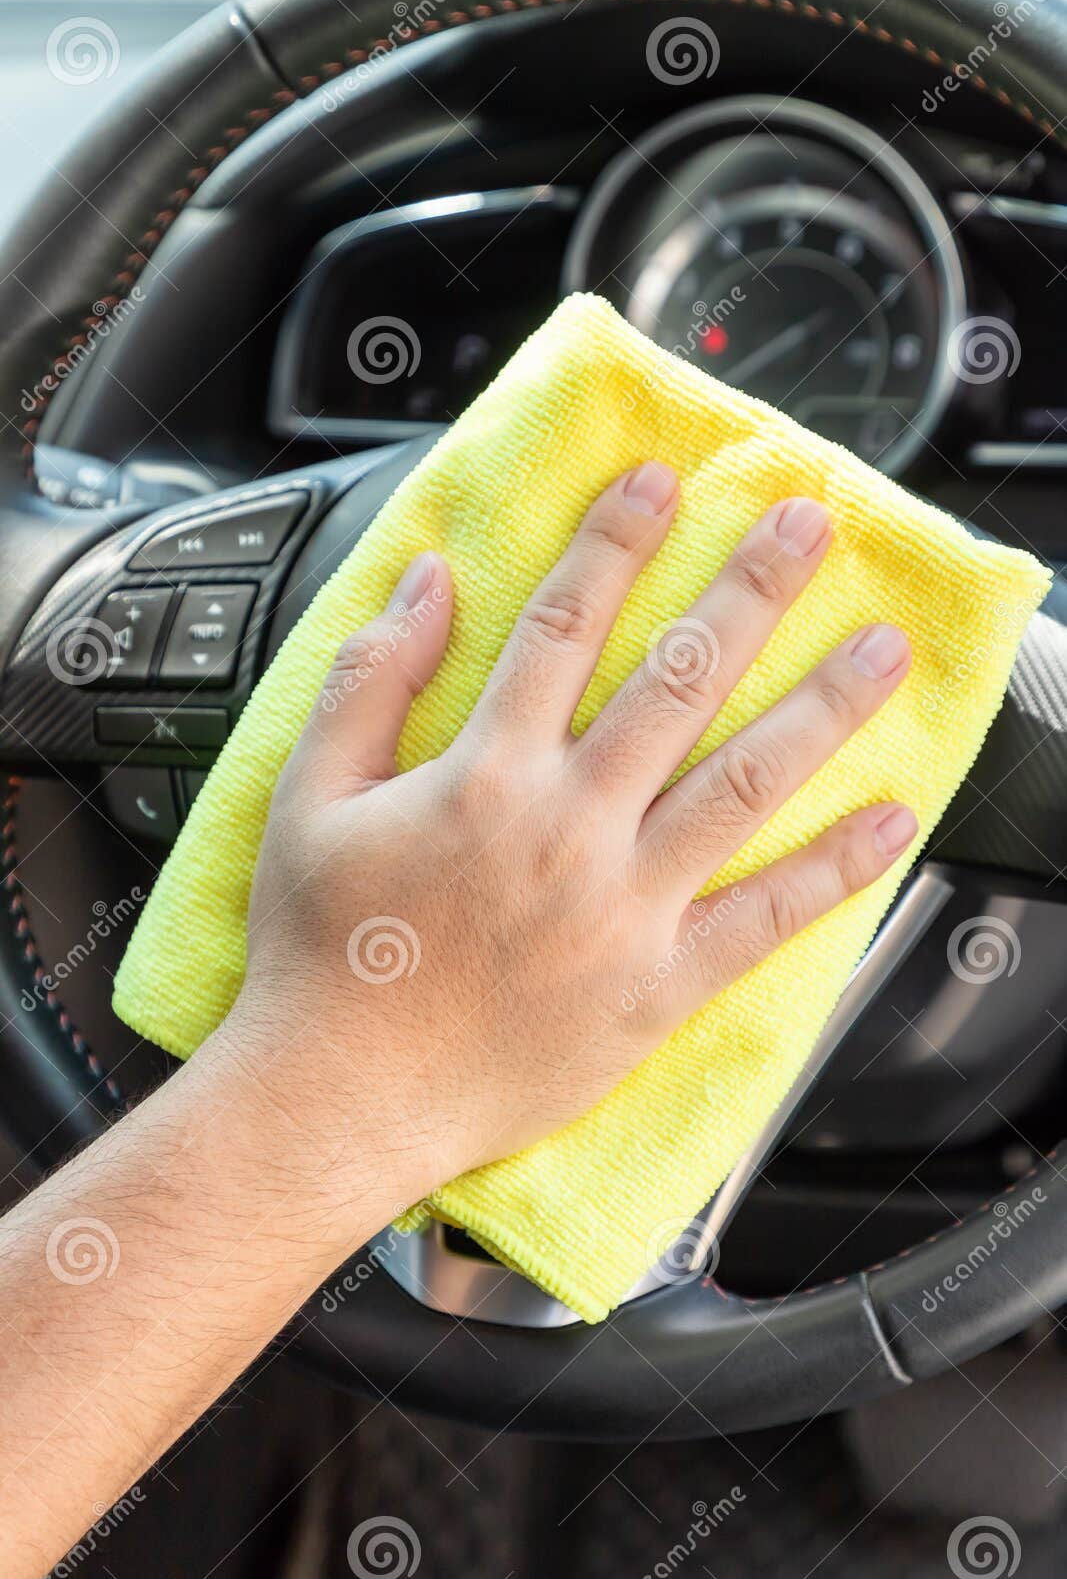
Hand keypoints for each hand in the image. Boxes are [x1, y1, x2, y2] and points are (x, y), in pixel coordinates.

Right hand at [228, 462, 913, 1208]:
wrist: (343, 1097)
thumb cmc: (322, 953)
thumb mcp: (309, 798)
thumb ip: (372, 680)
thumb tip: (429, 580)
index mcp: (484, 772)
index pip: (566, 623)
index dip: (618, 539)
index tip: (664, 481)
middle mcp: (568, 825)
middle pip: (679, 680)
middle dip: (751, 590)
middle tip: (810, 524)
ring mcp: (623, 905)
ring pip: (744, 782)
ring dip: (822, 706)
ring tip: (883, 649)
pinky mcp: (657, 985)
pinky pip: (765, 920)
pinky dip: (833, 871)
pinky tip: (890, 821)